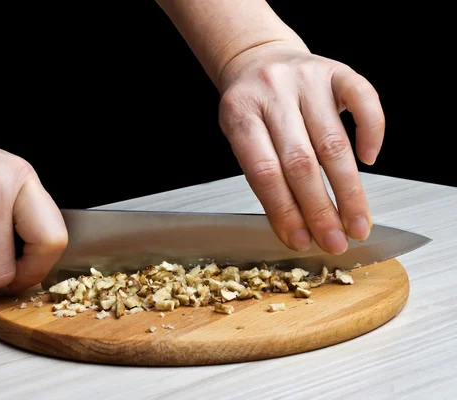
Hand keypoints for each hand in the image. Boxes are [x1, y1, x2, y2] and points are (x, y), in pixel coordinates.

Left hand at [217, 42, 384, 253]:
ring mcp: (307, 78)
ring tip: (356, 222)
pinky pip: (364, 100)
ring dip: (349, 190)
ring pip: (333, 142)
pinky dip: (372, 132)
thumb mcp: (240, 136)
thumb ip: (262, 174)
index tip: (299, 240)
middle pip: (300, 162)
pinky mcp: (336, 70)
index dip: (283, 210)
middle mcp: (273, 92)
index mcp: (240, 113)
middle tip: (334, 241)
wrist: (258, 59)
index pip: (264, 171)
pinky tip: (369, 162)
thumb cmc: (251, 107)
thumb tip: (296, 227)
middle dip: (320, 209)